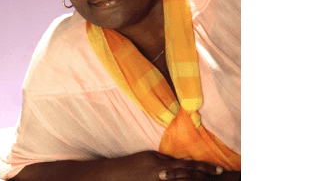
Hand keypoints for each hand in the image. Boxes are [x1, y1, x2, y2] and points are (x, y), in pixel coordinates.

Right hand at [103, 151, 223, 180]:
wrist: (114, 176)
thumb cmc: (133, 164)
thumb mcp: (151, 157)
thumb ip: (168, 160)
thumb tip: (185, 160)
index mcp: (164, 165)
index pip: (189, 166)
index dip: (205, 168)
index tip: (219, 170)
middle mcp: (164, 176)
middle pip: (189, 178)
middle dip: (205, 177)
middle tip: (220, 175)